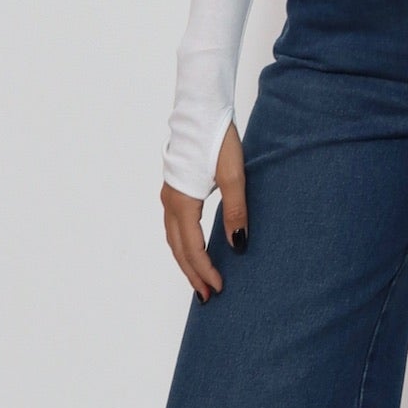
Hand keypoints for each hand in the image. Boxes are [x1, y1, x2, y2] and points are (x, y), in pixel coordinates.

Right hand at [161, 122, 248, 302]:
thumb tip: (238, 245)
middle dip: (192, 274)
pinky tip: (193, 250)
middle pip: (178, 249)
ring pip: (174, 239)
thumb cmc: (217, 140)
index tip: (219, 288)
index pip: (192, 249)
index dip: (204, 271)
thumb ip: (236, 212)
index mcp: (183, 202)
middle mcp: (170, 202)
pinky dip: (183, 245)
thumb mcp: (234, 176)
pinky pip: (174, 227)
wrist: (200, 111)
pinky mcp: (174, 189)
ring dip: (186, 261)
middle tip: (207, 296)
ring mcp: (169, 196)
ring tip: (200, 279)